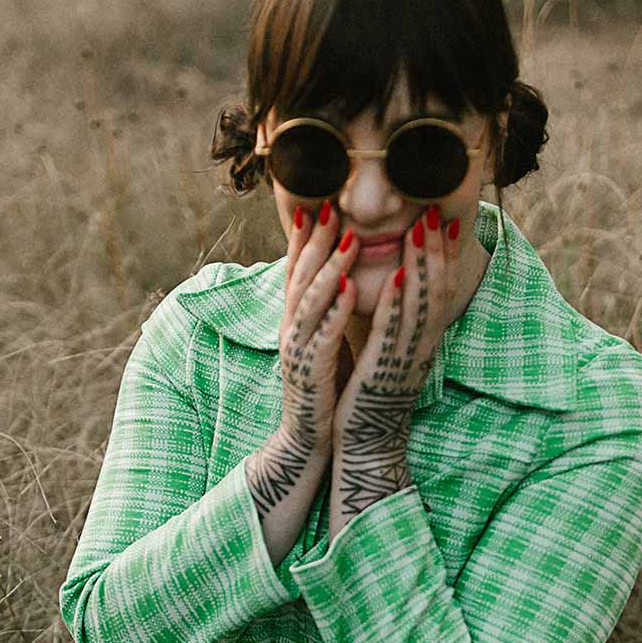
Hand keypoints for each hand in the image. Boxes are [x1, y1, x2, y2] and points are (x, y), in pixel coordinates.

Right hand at [247, 199, 357, 521]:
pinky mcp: (310, 372)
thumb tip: (340, 276)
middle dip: (314, 240)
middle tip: (329, 205)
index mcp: (295, 321)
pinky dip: (336, 310)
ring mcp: (297, 351)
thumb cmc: (324, 388)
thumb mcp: (324, 341)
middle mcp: (290, 330)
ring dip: (328, 267)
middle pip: (299, 276)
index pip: (297, 271)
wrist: (308, 440)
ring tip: (347, 237)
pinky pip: (323, 335)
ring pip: (309, 300)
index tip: (317, 202)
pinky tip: (351, 288)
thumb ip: (326, 310)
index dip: (304, 237)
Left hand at [331, 205, 456, 516]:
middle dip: (436, 248)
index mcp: (420, 339)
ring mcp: (406, 356)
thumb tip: (394, 289)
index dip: (442, 255)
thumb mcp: (386, 352)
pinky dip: (395, 298)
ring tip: (421, 227)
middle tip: (439, 210)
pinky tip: (394, 271)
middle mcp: (420, 344)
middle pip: (436, 288)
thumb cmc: (370, 396)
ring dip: (421, 261)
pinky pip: (392, 328)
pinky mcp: (384, 368)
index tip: (444, 220)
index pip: (437, 289)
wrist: (365, 443)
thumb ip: (393, 323)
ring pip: (419, 302)